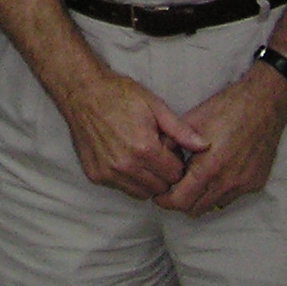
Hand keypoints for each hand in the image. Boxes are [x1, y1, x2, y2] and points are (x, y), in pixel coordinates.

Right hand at [60, 68, 209, 199]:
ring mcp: (108, 172)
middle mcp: (126, 165)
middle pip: (160, 187)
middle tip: (156, 154)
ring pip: (142, 193)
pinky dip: (127, 179)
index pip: (175, 174)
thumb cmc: (119, 95)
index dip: (176, 162)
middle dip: (164, 174)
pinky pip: (122, 188)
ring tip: (141, 157)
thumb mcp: (154, 106)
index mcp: (144, 148)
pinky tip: (124, 158)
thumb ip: (180, 130)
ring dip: (147, 180)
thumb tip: (204, 145)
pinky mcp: (96, 175)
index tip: (170, 150)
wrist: (82, 92)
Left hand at [157, 62, 286, 216]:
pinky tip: (216, 172)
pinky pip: (231, 196)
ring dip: (201, 197)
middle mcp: (227, 183)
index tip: (159, 194)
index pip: (180, 201)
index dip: (165, 200)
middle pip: (195, 209)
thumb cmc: (226, 109)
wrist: (263, 104)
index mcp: (208, 168)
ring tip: (194, 178)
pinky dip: (219, 191)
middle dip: (181, 202)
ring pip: (214, 205)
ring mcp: (244, 185)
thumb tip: (156, 159)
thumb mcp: (191, 121)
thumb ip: (171, 143)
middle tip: (173, 187)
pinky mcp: (256, 184)